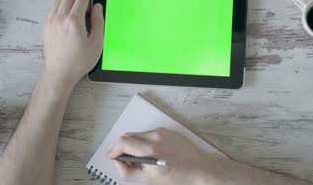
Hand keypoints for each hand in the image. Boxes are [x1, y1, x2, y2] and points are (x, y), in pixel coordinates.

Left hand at [43, 0, 103, 85]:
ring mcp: (51, 22)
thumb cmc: (79, 61)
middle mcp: (60, 18)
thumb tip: (97, 7)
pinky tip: (69, 19)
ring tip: (77, 13)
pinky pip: (53, 9)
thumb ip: (98, 22)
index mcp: (74, 21)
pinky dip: (61, 8)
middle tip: (87, 7)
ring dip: (69, 0)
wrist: (59, 73)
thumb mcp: (96, 43)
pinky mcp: (46, 27)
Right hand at [107, 128, 227, 184]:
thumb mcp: (149, 180)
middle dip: (122, 147)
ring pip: (139, 134)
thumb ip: (128, 172)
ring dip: (134, 145)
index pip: (123, 142)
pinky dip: (146, 142)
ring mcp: (163, 132)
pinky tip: (152, 154)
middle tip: (124, 160)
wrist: (200, 170)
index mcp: (150, 149)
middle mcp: (156, 136)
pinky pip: (151, 134)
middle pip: (129, 136)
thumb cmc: (179, 177)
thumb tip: (118, 163)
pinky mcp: (169, 132)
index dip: (114, 150)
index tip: (112, 157)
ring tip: (140, 159)